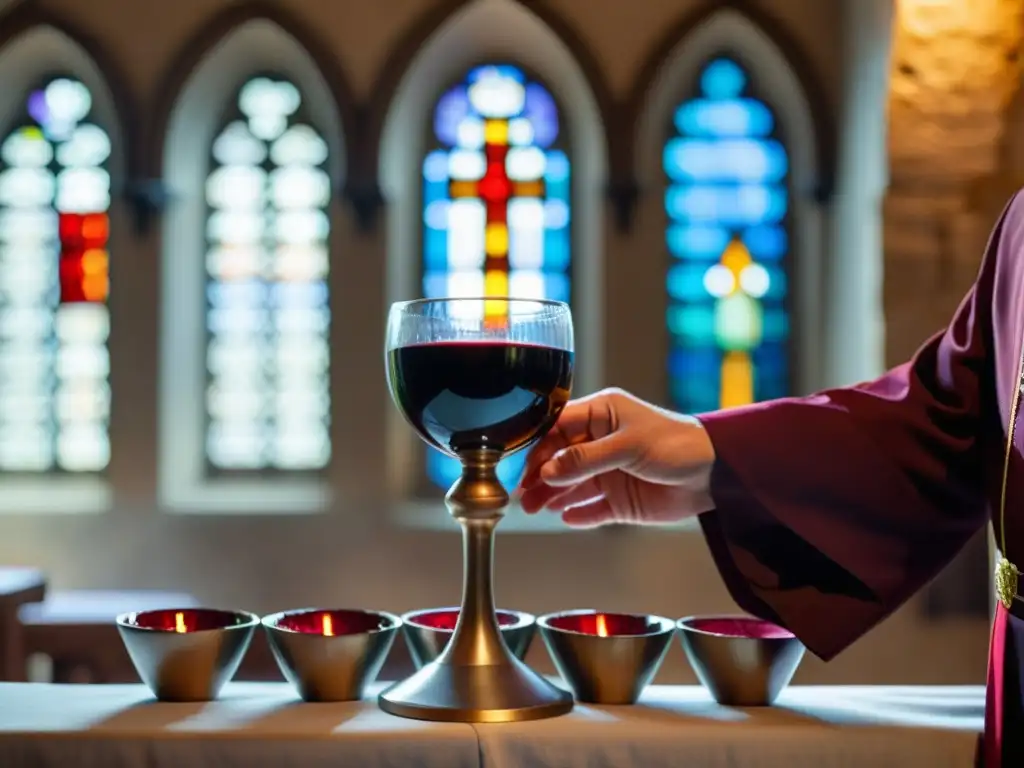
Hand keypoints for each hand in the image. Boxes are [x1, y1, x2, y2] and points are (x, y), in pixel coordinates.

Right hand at [516, 388, 716, 527]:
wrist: (715, 474)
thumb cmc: (676, 443)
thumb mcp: (628, 445)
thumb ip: (586, 459)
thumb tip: (549, 471)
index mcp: (601, 414)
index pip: (558, 427)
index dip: (540, 447)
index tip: (525, 467)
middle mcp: (601, 442)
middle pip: (560, 459)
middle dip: (541, 476)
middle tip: (525, 495)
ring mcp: (610, 472)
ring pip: (572, 486)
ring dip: (553, 496)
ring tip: (536, 509)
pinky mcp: (621, 499)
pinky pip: (592, 509)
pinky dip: (579, 514)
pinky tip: (565, 518)